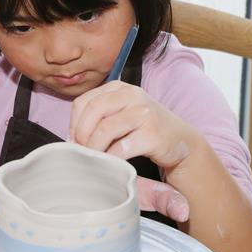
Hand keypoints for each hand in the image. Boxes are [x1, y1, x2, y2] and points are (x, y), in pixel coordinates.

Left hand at [70, 81, 196, 221]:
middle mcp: (132, 95)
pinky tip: (111, 163)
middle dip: (82, 135)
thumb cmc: (144, 129)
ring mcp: (144, 113)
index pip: (83, 102)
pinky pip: (121, 148)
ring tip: (94, 158)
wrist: (181, 141)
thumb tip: (70, 138)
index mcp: (118, 88)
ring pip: (105, 129)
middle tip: (82, 152)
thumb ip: (97, 118)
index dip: (74, 124)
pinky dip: (111, 158)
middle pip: (92, 112)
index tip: (74, 141)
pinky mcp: (153, 134)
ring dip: (94, 148)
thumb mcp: (119, 114)